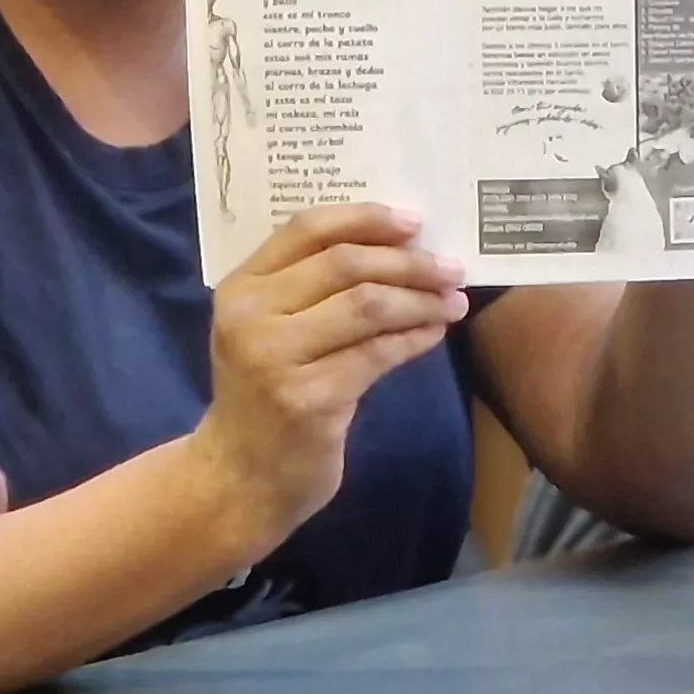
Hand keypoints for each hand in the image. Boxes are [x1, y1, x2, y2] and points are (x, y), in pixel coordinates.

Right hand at [192, 204, 466, 547]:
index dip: (365, 218)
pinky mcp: (308, 399)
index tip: (414, 222)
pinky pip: (377, 354)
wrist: (241, 475)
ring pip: (367, 306)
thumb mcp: (268, 329)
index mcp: (240, 287)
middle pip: (345, 264)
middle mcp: (250, 316)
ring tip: (453, 301)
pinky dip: (414, 338)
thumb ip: (309, 286)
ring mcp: (276, 358)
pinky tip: (434, 332)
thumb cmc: (264, 393)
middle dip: (407, 262)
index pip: (307, 229)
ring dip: (420, 300)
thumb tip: (399, 246)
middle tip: (450, 268)